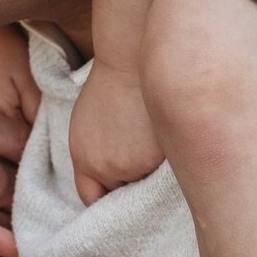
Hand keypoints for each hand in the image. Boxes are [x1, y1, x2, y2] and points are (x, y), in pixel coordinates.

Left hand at [68, 59, 164, 204]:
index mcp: (84, 159)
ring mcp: (135, 165)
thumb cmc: (112, 85)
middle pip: (121, 196)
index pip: (91, 198)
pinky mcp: (162, 158)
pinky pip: (167, 176)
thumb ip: (96, 153)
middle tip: (142, 175)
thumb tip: (109, 177)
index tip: (116, 195)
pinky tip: (172, 150)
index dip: (104, 198)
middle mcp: (106, 167)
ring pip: (148, 187)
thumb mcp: (88, 124)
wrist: (132, 58)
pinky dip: (169, 168)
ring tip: (159, 153)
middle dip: (130, 189)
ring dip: (152, 177)